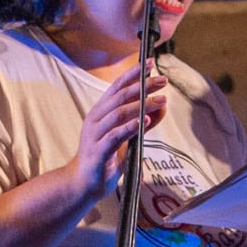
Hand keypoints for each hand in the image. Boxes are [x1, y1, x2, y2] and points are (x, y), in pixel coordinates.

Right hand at [73, 66, 170, 199]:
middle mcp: (96, 119)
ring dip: (141, 106)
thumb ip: (144, 122)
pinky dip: (129, 128)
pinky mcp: (98, 152)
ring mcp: (95, 135)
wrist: (84, 183)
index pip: (117, 87)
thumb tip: (163, 107)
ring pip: (118, 114)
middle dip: (142, 86)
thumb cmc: (106, 158)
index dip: (133, 74)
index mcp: (101, 112)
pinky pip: (114, 136)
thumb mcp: (128, 137)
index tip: (151, 63)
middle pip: (119, 97)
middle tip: (162, 81)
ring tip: (160, 101)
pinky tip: (143, 122)